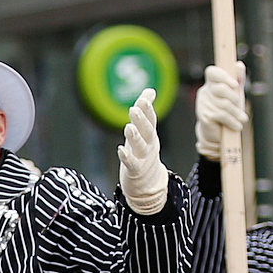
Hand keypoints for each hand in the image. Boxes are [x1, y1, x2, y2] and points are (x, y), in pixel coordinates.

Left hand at [118, 91, 168, 214]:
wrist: (148, 182)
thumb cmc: (143, 152)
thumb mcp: (145, 131)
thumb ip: (146, 111)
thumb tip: (150, 90)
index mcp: (150, 134)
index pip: (151, 120)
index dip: (148, 110)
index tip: (144, 99)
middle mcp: (149, 145)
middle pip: (147, 131)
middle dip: (142, 120)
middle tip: (135, 109)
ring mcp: (143, 158)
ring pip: (140, 146)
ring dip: (135, 136)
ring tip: (128, 127)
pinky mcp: (135, 170)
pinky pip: (131, 163)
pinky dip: (126, 156)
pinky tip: (120, 150)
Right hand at [195, 63, 247, 161]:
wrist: (218, 133)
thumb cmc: (227, 110)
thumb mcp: (235, 93)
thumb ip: (238, 78)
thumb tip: (239, 64)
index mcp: (212, 83)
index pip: (212, 72)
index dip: (223, 76)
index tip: (235, 85)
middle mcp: (205, 91)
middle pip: (221, 89)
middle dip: (235, 99)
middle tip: (241, 106)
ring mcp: (202, 104)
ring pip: (224, 104)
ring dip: (236, 113)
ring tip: (243, 119)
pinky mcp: (203, 116)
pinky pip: (221, 115)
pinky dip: (232, 121)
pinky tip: (237, 125)